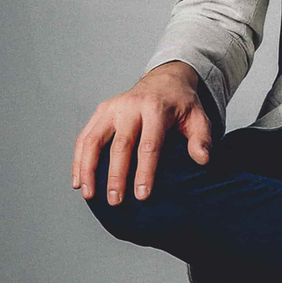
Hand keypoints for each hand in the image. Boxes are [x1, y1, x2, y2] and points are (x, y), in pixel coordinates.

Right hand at [71, 61, 211, 206]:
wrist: (165, 80)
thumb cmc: (181, 105)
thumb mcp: (199, 117)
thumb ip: (202, 138)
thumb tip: (203, 160)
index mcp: (156, 109)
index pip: (149, 144)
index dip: (145, 171)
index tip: (142, 196)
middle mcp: (131, 106)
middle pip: (120, 145)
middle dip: (116, 175)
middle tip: (116, 202)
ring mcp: (112, 108)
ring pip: (93, 140)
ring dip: (88, 169)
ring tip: (89, 195)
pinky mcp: (101, 111)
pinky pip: (84, 137)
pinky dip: (79, 160)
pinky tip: (79, 181)